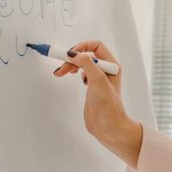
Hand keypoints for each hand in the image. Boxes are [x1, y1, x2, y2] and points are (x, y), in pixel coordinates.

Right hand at [52, 40, 142, 166]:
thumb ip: (86, 64)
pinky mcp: (91, 87)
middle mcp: (106, 70)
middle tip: (61, 66)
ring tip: (60, 73)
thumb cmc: (108, 105)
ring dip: (70, 65)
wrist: (107, 125)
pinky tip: (72, 76)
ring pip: (81, 64)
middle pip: (85, 54)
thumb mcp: (97, 80)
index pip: (96, 46)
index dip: (81, 47)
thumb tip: (73, 53)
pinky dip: (73, 72)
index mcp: (112, 65)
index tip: (70, 54)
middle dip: (72, 58)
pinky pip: (80, 73)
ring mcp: (98, 78)